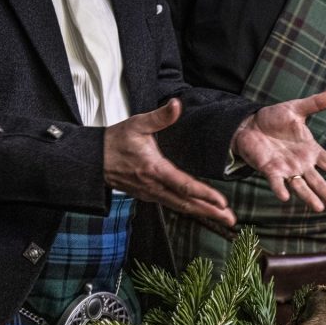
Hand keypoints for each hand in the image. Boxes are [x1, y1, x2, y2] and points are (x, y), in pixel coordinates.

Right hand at [104, 100, 234, 226]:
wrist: (94, 159)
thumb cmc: (116, 141)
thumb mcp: (137, 124)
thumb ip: (160, 116)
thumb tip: (176, 104)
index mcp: (154, 169)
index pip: (183, 185)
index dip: (204, 194)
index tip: (222, 202)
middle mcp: (154, 187)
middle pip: (187, 204)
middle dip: (211, 212)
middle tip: (231, 220)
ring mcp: (152, 194)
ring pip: (182, 207)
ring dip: (204, 214)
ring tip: (224, 219)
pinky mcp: (150, 196)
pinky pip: (174, 205)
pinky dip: (191, 210)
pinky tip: (204, 211)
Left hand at [232, 88, 325, 211]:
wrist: (249, 124)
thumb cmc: (274, 118)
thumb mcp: (296, 109)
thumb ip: (315, 104)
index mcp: (310, 150)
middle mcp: (301, 163)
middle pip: (317, 180)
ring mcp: (286, 168)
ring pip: (300, 186)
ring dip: (309, 197)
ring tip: (319, 208)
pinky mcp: (270, 170)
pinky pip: (277, 182)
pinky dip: (280, 189)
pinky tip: (286, 198)